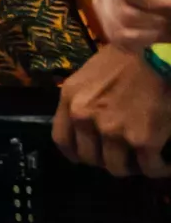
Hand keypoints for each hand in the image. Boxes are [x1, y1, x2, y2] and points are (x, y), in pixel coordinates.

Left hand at [53, 45, 170, 177]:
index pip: (62, 140)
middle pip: (90, 158)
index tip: (89, 156)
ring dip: (132, 167)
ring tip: (144, 160)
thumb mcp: (90, 75)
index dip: (76, 153)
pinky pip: (149, 168)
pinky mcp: (143, 141)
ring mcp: (113, 131)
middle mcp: (85, 118)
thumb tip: (90, 122)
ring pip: (118, 168)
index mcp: (70, 100)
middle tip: (122, 156)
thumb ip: (84, 100)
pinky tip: (166, 164)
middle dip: (106, 160)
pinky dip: (159, 169)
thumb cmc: (127, 58)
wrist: (158, 54)